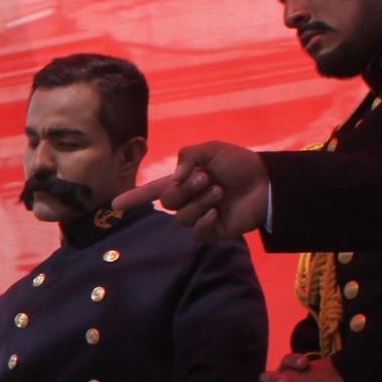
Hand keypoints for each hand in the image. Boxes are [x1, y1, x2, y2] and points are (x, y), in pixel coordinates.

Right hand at [115, 141, 267, 239]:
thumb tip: (174, 178)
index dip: (134, 197)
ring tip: (219, 192)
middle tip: (206, 178)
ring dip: (199, 202)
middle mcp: (189, 199)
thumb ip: (187, 156)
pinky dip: (203, 220)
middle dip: (185, 189)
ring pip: (181, 217)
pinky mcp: (212, 231)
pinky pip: (196, 232)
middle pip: (168, 202)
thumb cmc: (240, 163)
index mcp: (185, 181)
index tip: (115, 205)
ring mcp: (200, 217)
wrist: (266, 182)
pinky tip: (217, 211)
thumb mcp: (211, 149)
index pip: (153, 190)